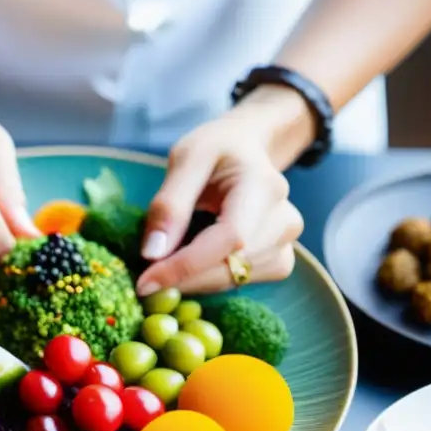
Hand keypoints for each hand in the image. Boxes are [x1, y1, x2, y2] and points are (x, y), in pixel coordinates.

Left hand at [135, 90, 308, 296]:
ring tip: (166, 262)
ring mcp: (286, 244)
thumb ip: (170, 204)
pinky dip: (208, 279)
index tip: (145, 282)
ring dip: (193, 280)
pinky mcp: (280, 261)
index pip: (229, 239)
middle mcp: (284, 220)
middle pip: (231, 266)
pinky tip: (192, 263)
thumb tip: (153, 254)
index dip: (186, 266)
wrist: (250, 147)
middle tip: (144, 279)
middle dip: (183, 277)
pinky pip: (239, 283)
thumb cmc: (217, 148)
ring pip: (233, 280)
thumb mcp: (186, 159)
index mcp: (263, 186)